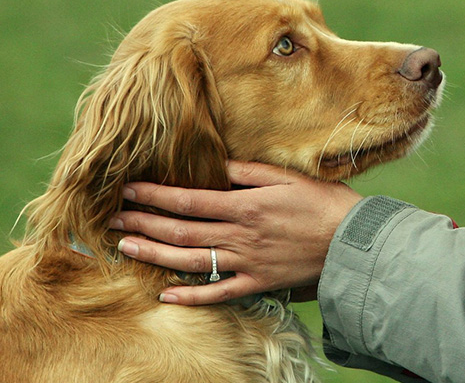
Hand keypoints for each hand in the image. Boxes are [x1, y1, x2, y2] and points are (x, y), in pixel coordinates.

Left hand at [110, 160, 362, 305]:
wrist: (353, 243)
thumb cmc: (324, 204)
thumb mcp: (287, 177)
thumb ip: (248, 173)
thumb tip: (215, 168)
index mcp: (244, 206)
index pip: (188, 200)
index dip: (154, 194)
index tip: (127, 188)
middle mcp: (239, 236)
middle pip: (180, 231)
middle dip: (143, 222)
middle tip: (111, 217)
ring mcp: (246, 263)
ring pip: (190, 261)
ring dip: (154, 254)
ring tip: (125, 245)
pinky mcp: (257, 284)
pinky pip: (217, 294)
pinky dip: (190, 297)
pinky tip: (165, 294)